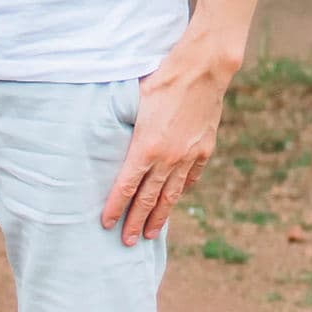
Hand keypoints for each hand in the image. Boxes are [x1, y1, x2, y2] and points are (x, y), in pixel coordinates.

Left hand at [101, 29, 239, 247]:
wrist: (202, 69)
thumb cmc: (163, 79)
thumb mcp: (134, 101)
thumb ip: (124, 124)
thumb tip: (107, 134)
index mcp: (146, 148)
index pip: (126, 187)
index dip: (115, 207)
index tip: (106, 224)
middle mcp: (168, 158)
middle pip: (148, 199)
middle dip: (136, 222)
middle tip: (127, 242)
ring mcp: (189, 156)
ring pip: (171, 195)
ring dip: (159, 216)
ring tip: (151, 233)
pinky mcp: (205, 150)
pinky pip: (190, 177)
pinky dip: (181, 190)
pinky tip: (176, 199)